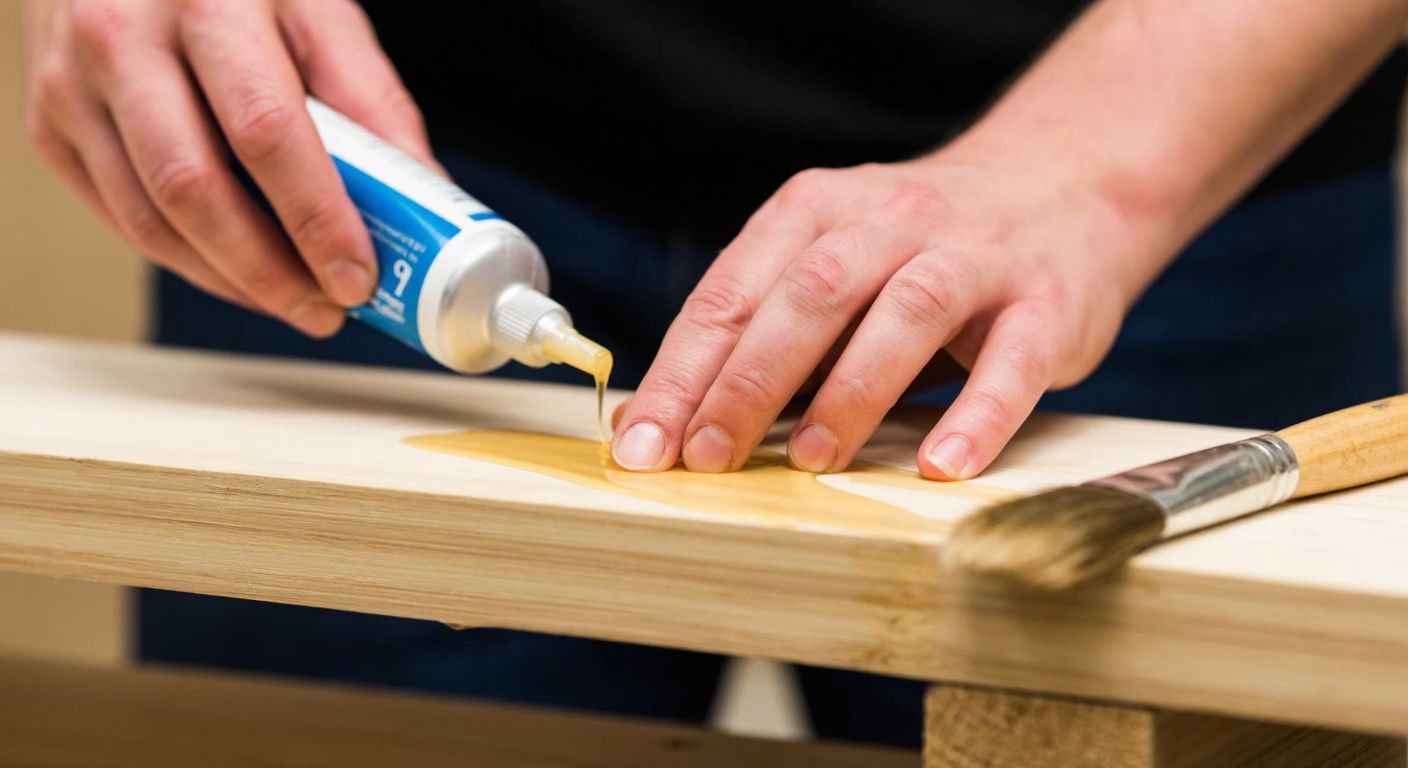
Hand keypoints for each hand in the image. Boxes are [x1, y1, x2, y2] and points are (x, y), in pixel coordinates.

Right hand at [22, 0, 433, 336]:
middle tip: (327, 308)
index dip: (315, 218)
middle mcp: (123, 41)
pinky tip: (238, 271)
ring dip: (231, 281)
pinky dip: (188, 260)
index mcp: (206, 4)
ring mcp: (73, 85)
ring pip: (150, 220)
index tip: (357, 275)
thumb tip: (423, 194)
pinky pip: (121, 217)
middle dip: (271, 272)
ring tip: (295, 302)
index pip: (265, 132)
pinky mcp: (48, 123)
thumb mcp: (314, 6)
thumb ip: (370, 98)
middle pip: (195, 190)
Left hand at [613, 151, 1146, 478]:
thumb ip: (761, 325)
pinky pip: (1012, 361)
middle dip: (749, 382)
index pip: (734, 292)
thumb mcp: (830, 258)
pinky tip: (943, 466)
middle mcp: (891, 220)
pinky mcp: (1045, 302)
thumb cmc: (917, 249)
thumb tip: (668, 418)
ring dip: (851, 393)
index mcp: (817, 210)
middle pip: (809, 296)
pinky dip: (977, 416)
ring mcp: (974, 256)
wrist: (1061, 184)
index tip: (643, 444)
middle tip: (707, 458)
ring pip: (906, 314)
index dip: (684, 370)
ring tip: (812, 463)